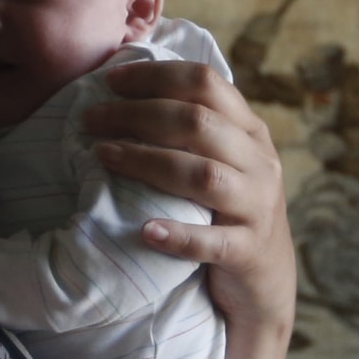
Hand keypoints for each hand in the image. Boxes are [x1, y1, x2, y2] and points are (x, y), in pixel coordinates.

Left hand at [82, 59, 294, 345]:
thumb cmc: (229, 210)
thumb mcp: (226, 160)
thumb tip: (125, 92)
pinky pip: (213, 242)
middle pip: (198, 122)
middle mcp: (259, 162)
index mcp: (251, 131)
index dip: (156, 77)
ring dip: (147, 161)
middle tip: (91, 119)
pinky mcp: (248, 251)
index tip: (110, 80)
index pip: (206, 83)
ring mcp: (257, 206)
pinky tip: (146, 231)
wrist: (266, 281)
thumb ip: (195, 128)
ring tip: (103, 156)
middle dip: (138, 114)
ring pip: (202, 175)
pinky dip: (179, 236)